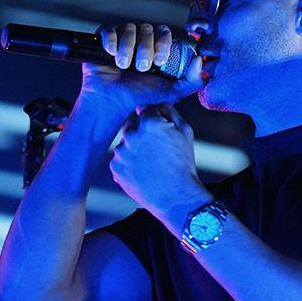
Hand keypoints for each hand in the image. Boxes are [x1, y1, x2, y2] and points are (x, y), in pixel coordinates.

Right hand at [77, 23, 201, 114]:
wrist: (115, 103)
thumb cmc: (144, 97)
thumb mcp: (173, 92)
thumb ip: (192, 80)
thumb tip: (200, 60)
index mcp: (157, 47)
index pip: (164, 32)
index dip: (164, 43)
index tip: (160, 62)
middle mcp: (141, 40)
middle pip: (147, 28)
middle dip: (146, 49)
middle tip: (142, 68)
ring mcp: (122, 39)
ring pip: (128, 28)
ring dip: (128, 48)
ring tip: (124, 66)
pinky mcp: (104, 41)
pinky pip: (108, 29)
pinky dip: (111, 40)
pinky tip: (111, 54)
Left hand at [109, 103, 210, 229]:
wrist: (176, 196)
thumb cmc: (183, 164)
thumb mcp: (186, 132)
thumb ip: (170, 111)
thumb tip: (159, 104)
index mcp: (149, 123)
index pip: (145, 109)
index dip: (154, 118)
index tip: (161, 130)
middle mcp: (131, 135)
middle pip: (132, 125)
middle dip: (142, 132)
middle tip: (156, 149)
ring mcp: (121, 153)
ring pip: (126, 144)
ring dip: (135, 149)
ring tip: (151, 163)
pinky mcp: (115, 168)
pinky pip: (120, 160)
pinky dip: (129, 164)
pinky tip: (144, 171)